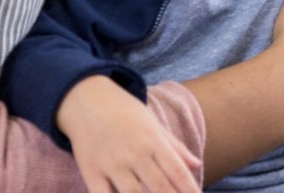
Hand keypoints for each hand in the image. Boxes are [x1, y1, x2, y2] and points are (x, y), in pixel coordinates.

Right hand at [56, 75, 202, 192]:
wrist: (87, 98)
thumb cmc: (126, 114)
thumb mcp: (153, 124)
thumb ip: (175, 147)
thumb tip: (196, 165)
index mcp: (154, 142)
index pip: (177, 171)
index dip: (189, 189)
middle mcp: (135, 154)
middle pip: (159, 186)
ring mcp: (112, 163)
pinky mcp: (91, 171)